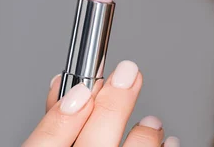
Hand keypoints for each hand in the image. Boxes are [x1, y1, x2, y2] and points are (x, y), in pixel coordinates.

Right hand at [22, 60, 179, 146]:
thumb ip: (55, 126)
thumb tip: (66, 86)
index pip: (47, 143)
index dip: (64, 112)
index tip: (83, 87)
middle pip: (95, 140)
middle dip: (114, 102)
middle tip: (129, 72)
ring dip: (145, 133)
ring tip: (151, 123)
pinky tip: (166, 141)